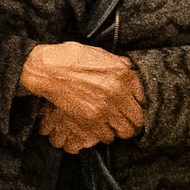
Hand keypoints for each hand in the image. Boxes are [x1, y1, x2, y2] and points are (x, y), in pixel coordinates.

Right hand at [22, 42, 145, 152]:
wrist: (47, 70)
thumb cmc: (70, 58)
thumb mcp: (100, 53)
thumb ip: (118, 63)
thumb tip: (128, 68)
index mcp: (123, 75)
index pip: (141, 97)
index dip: (135, 102)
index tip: (130, 105)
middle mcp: (118, 94)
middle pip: (137, 118)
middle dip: (133, 120)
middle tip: (127, 120)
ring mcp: (105, 109)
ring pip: (126, 131)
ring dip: (121, 130)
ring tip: (116, 128)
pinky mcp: (91, 121)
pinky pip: (107, 137)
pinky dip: (106, 136)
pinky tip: (102, 130)